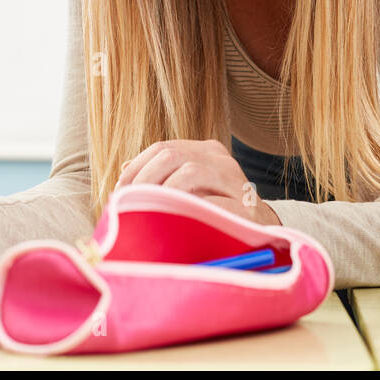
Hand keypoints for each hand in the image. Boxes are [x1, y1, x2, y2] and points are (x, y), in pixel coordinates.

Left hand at [114, 138, 281, 225]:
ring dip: (162, 194)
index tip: (119, 191)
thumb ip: (163, 175)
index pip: (163, 147)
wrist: (260, 232)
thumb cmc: (216, 211)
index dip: (136, 168)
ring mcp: (234, 180)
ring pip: (190, 172)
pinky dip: (187, 210)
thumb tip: (125, 169)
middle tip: (128, 204)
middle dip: (143, 180)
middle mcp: (221, 159)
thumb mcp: (190, 188)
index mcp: (206, 151)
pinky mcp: (245, 206)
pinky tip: (174, 222)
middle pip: (171, 155)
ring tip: (149, 212)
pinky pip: (210, 202)